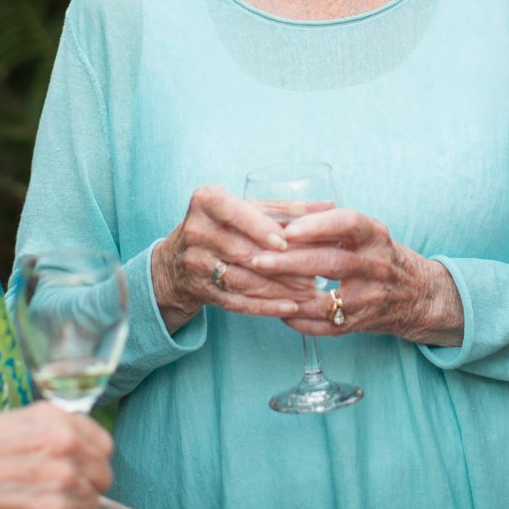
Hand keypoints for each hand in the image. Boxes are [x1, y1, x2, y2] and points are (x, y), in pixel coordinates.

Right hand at [0, 403, 112, 508]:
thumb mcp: (4, 431)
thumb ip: (41, 443)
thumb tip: (66, 466)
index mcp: (51, 416)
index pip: (101, 445)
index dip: (87, 467)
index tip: (72, 478)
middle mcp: (62, 439)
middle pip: (101, 477)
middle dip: (82, 494)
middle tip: (50, 503)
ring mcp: (59, 473)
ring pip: (91, 507)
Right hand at [150, 185, 312, 333]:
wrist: (178, 258)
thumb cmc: (226, 224)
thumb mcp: (247, 208)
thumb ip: (286, 208)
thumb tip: (330, 207)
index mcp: (206, 200)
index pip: (234, 213)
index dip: (260, 228)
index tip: (285, 241)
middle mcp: (195, 230)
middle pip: (242, 251)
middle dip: (280, 264)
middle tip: (313, 272)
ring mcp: (194, 263)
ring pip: (242, 280)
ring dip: (278, 288)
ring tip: (309, 291)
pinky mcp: (200, 290)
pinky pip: (236, 302)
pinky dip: (265, 306)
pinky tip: (290, 308)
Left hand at [247, 207, 463, 346]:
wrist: (419, 296)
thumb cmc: (381, 255)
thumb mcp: (367, 233)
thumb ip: (330, 222)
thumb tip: (281, 212)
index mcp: (376, 236)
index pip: (349, 223)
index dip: (317, 225)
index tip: (287, 228)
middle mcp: (377, 265)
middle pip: (331, 263)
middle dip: (290, 261)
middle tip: (258, 259)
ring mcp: (370, 298)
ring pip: (326, 300)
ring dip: (290, 296)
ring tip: (261, 288)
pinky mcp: (361, 323)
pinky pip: (326, 326)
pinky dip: (299, 321)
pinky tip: (278, 311)